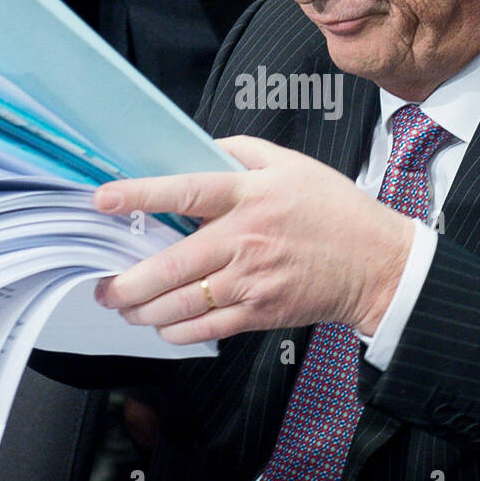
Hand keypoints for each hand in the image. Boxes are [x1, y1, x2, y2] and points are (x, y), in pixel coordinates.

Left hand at [92, 135, 413, 344]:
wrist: (376, 263)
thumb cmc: (335, 212)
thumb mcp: (292, 165)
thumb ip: (243, 153)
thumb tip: (201, 149)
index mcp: (250, 197)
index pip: (186, 192)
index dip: (140, 194)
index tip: (103, 198)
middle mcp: (245, 240)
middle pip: (172, 264)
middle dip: (128, 281)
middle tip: (105, 285)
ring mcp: (251, 281)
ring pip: (182, 304)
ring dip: (144, 310)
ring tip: (126, 306)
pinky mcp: (259, 313)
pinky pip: (205, 328)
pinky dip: (176, 331)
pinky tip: (163, 325)